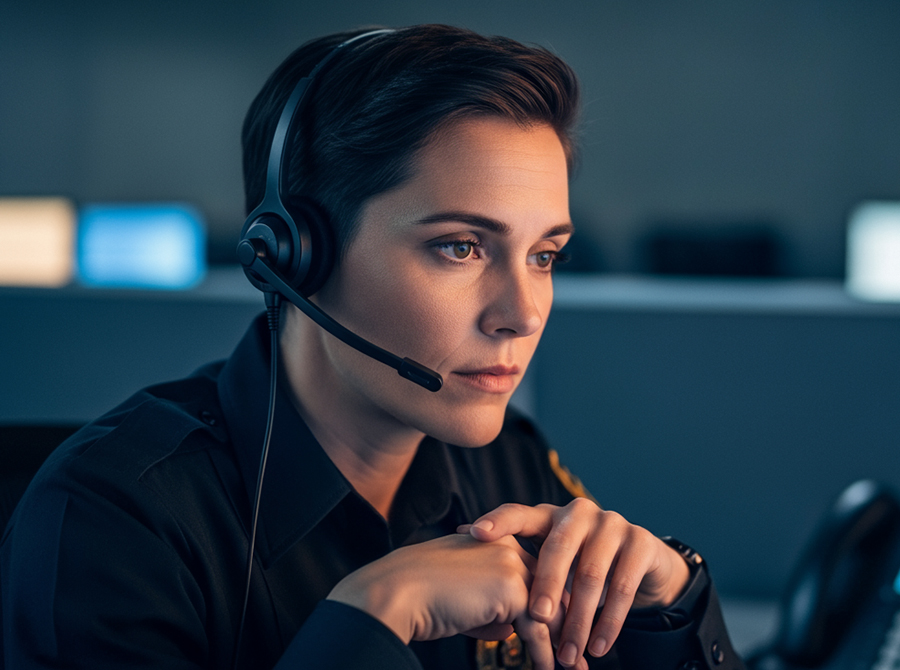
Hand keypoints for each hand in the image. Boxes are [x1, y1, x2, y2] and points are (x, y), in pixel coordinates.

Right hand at [327, 533, 566, 669]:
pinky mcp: (510, 587)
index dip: (548, 605)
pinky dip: (544, 653)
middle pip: (550, 588)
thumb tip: (512, 630)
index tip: (559, 631)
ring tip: (570, 667)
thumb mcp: (463, 597)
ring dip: (561, 643)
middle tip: (575, 653)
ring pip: (549, 609)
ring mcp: (511, 563)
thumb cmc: (419, 596)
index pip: (535, 572)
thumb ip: (491, 607)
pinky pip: (537, 627)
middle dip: (564, 623)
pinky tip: (546, 669)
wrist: (396, 591)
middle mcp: (508, 545)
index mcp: (495, 539)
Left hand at [458, 499, 690, 667]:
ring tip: (569, 652)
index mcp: (550, 514)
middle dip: (546, 586)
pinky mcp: (640, 543)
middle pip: (558, 548)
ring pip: (592, 574)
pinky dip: (610, 622)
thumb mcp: (550, 558)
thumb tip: (463, 537)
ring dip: (580, 618)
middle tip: (537, 617)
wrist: (642, 561)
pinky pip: (623, 587)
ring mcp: (612, 524)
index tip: (475, 534)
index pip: (519, 513)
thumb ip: (518, 556)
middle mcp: (580, 513)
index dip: (497, 522)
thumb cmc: (581, 561)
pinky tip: (598, 646)